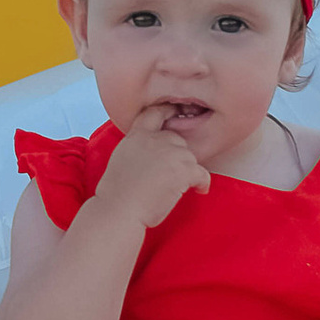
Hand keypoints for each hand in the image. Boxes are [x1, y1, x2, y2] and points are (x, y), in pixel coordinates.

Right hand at [96, 106, 214, 231]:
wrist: (119, 209)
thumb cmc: (117, 193)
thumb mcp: (121, 158)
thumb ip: (138, 148)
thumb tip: (152, 155)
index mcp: (136, 136)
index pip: (154, 114)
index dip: (167, 111)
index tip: (176, 111)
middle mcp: (154, 139)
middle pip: (177, 139)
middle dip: (177, 156)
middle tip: (172, 174)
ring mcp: (171, 153)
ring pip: (190, 157)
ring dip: (187, 171)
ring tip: (179, 187)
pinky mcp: (184, 169)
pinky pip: (202, 173)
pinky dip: (202, 183)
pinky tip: (199, 190)